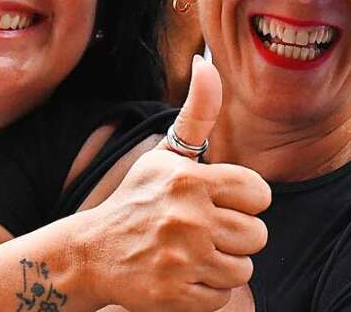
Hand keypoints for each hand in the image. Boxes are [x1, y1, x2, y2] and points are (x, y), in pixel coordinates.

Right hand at [84, 56, 270, 311]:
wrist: (90, 253)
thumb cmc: (138, 200)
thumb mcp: (166, 154)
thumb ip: (197, 112)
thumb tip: (205, 63)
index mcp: (191, 180)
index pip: (260, 195)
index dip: (245, 201)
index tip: (221, 203)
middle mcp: (188, 218)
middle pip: (257, 236)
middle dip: (236, 236)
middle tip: (205, 232)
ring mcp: (181, 259)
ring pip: (244, 269)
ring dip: (223, 265)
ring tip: (195, 254)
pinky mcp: (174, 295)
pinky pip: (221, 298)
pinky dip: (207, 292)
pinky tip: (184, 275)